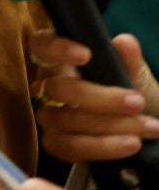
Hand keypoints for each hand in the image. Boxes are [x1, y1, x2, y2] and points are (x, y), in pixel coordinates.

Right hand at [31, 30, 158, 163]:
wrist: (146, 131)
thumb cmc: (136, 99)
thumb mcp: (138, 79)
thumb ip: (130, 61)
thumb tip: (123, 42)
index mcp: (62, 62)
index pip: (42, 47)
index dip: (56, 48)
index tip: (86, 55)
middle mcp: (48, 87)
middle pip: (58, 88)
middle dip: (100, 98)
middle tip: (137, 102)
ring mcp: (49, 116)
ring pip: (66, 119)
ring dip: (111, 125)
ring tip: (150, 127)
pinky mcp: (55, 144)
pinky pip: (70, 147)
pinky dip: (103, 147)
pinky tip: (130, 145)